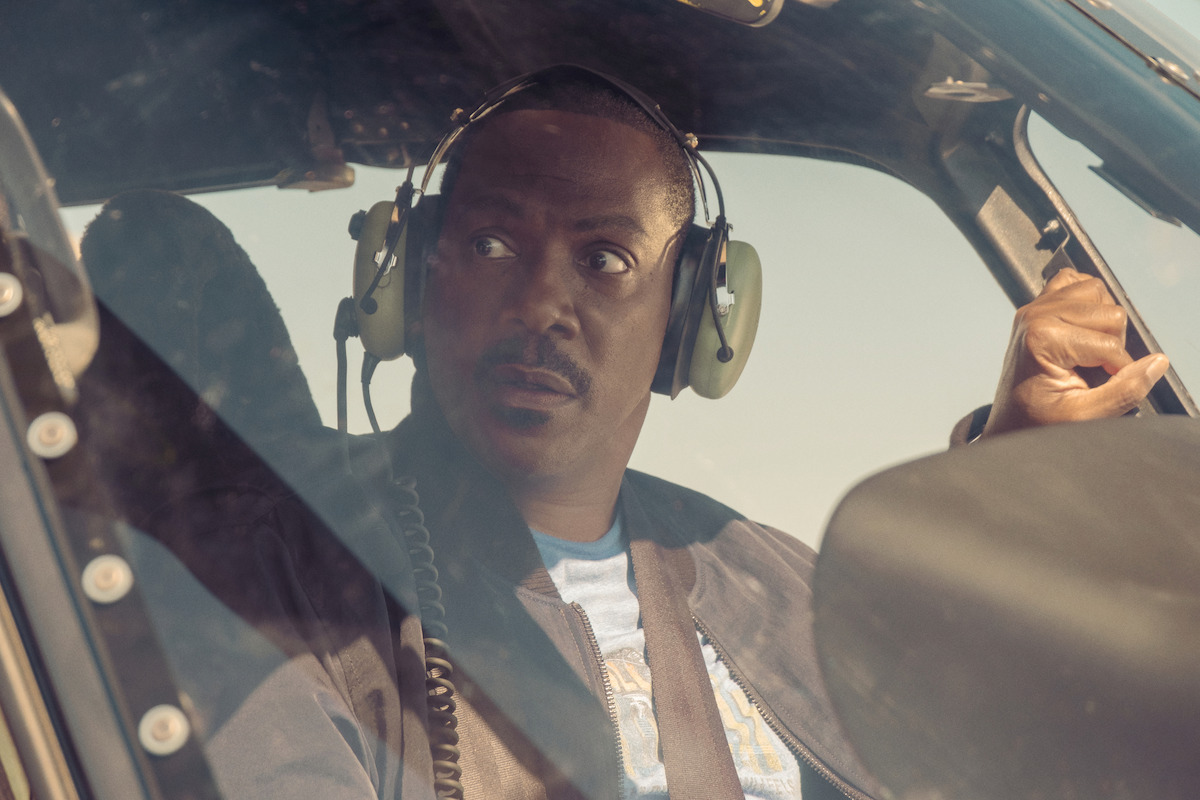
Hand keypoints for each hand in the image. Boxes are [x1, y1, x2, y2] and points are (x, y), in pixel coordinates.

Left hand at [982, 268, 1169, 437]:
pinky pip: (1074, 281)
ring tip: (1088, 350)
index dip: (1118, 370)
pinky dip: (1088, 299)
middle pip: (1111, 312)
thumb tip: (1157, 362)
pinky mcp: (1037, 305)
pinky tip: (1083, 327)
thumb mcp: (1084, 416)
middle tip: (1093, 369)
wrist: (1010, 420)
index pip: (1110, 344)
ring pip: (1098, 293)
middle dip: (1112, 344)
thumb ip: (1124, 391)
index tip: (1099, 388)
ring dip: (1103, 321)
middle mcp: (1036, 315)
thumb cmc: (1038, 420)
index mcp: (1043, 339)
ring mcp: (1035, 306)